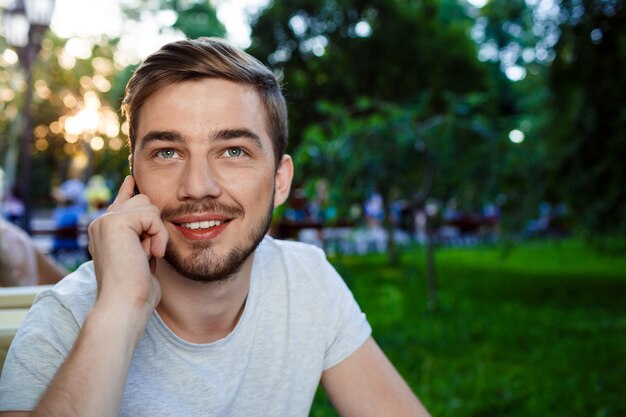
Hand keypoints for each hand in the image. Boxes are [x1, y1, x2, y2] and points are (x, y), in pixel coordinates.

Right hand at [87, 176, 168, 318]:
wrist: (124, 305)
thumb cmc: (136, 292)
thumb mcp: (142, 260)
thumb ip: (144, 240)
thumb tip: (152, 223)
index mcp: (105, 231)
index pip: (121, 203)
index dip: (129, 190)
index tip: (133, 179)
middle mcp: (101, 223)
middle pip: (144, 200)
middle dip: (155, 226)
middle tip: (147, 253)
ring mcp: (106, 221)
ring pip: (149, 206)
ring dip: (157, 233)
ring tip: (146, 255)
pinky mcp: (116, 221)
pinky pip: (152, 216)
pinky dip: (158, 236)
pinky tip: (149, 254)